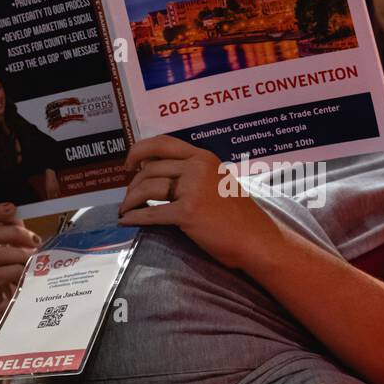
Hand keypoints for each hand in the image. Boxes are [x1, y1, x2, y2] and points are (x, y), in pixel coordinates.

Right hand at [0, 203, 42, 322]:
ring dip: (20, 254)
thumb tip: (16, 211)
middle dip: (14, 233)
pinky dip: (17, 271)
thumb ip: (13, 233)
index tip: (12, 208)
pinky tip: (28, 275)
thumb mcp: (16, 251)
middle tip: (34, 239)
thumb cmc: (20, 281)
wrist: (19, 315)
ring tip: (35, 259)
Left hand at [116, 135, 278, 269]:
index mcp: (204, 157)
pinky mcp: (188, 213)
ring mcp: (193, 190)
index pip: (162, 143)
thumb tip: (159, 173)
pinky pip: (151, 212)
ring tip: (126, 209)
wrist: (257, 239)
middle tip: (128, 196)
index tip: (129, 164)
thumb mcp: (219, 181)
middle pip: (150, 168)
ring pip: (147, 188)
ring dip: (130, 200)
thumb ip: (194, 173)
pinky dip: (134, 217)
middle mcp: (197, 168)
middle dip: (132, 184)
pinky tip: (126, 220)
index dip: (139, 150)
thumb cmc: (239, 216)